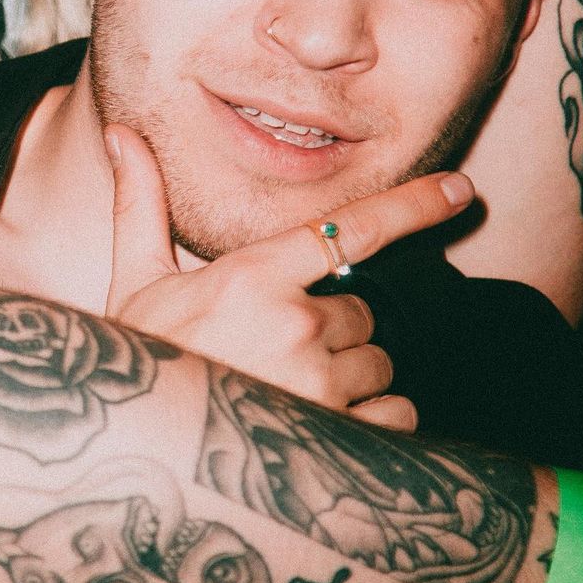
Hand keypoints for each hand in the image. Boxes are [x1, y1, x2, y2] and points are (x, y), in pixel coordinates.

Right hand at [103, 123, 474, 430]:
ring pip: (378, 364)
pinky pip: (394, 416)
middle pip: (362, 313)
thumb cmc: (139, 364)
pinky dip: (372, 420)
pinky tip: (317, 426)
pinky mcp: (338, 439)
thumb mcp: (136, 281)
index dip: (413, 206)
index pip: (351, 229)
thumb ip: (141, 205)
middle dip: (332, 328)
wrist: (126, 449)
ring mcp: (320, 386)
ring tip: (287, 391)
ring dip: (349, 375)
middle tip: (276, 350)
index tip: (460, 190)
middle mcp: (295, 326)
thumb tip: (121, 133)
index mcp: (253, 277)